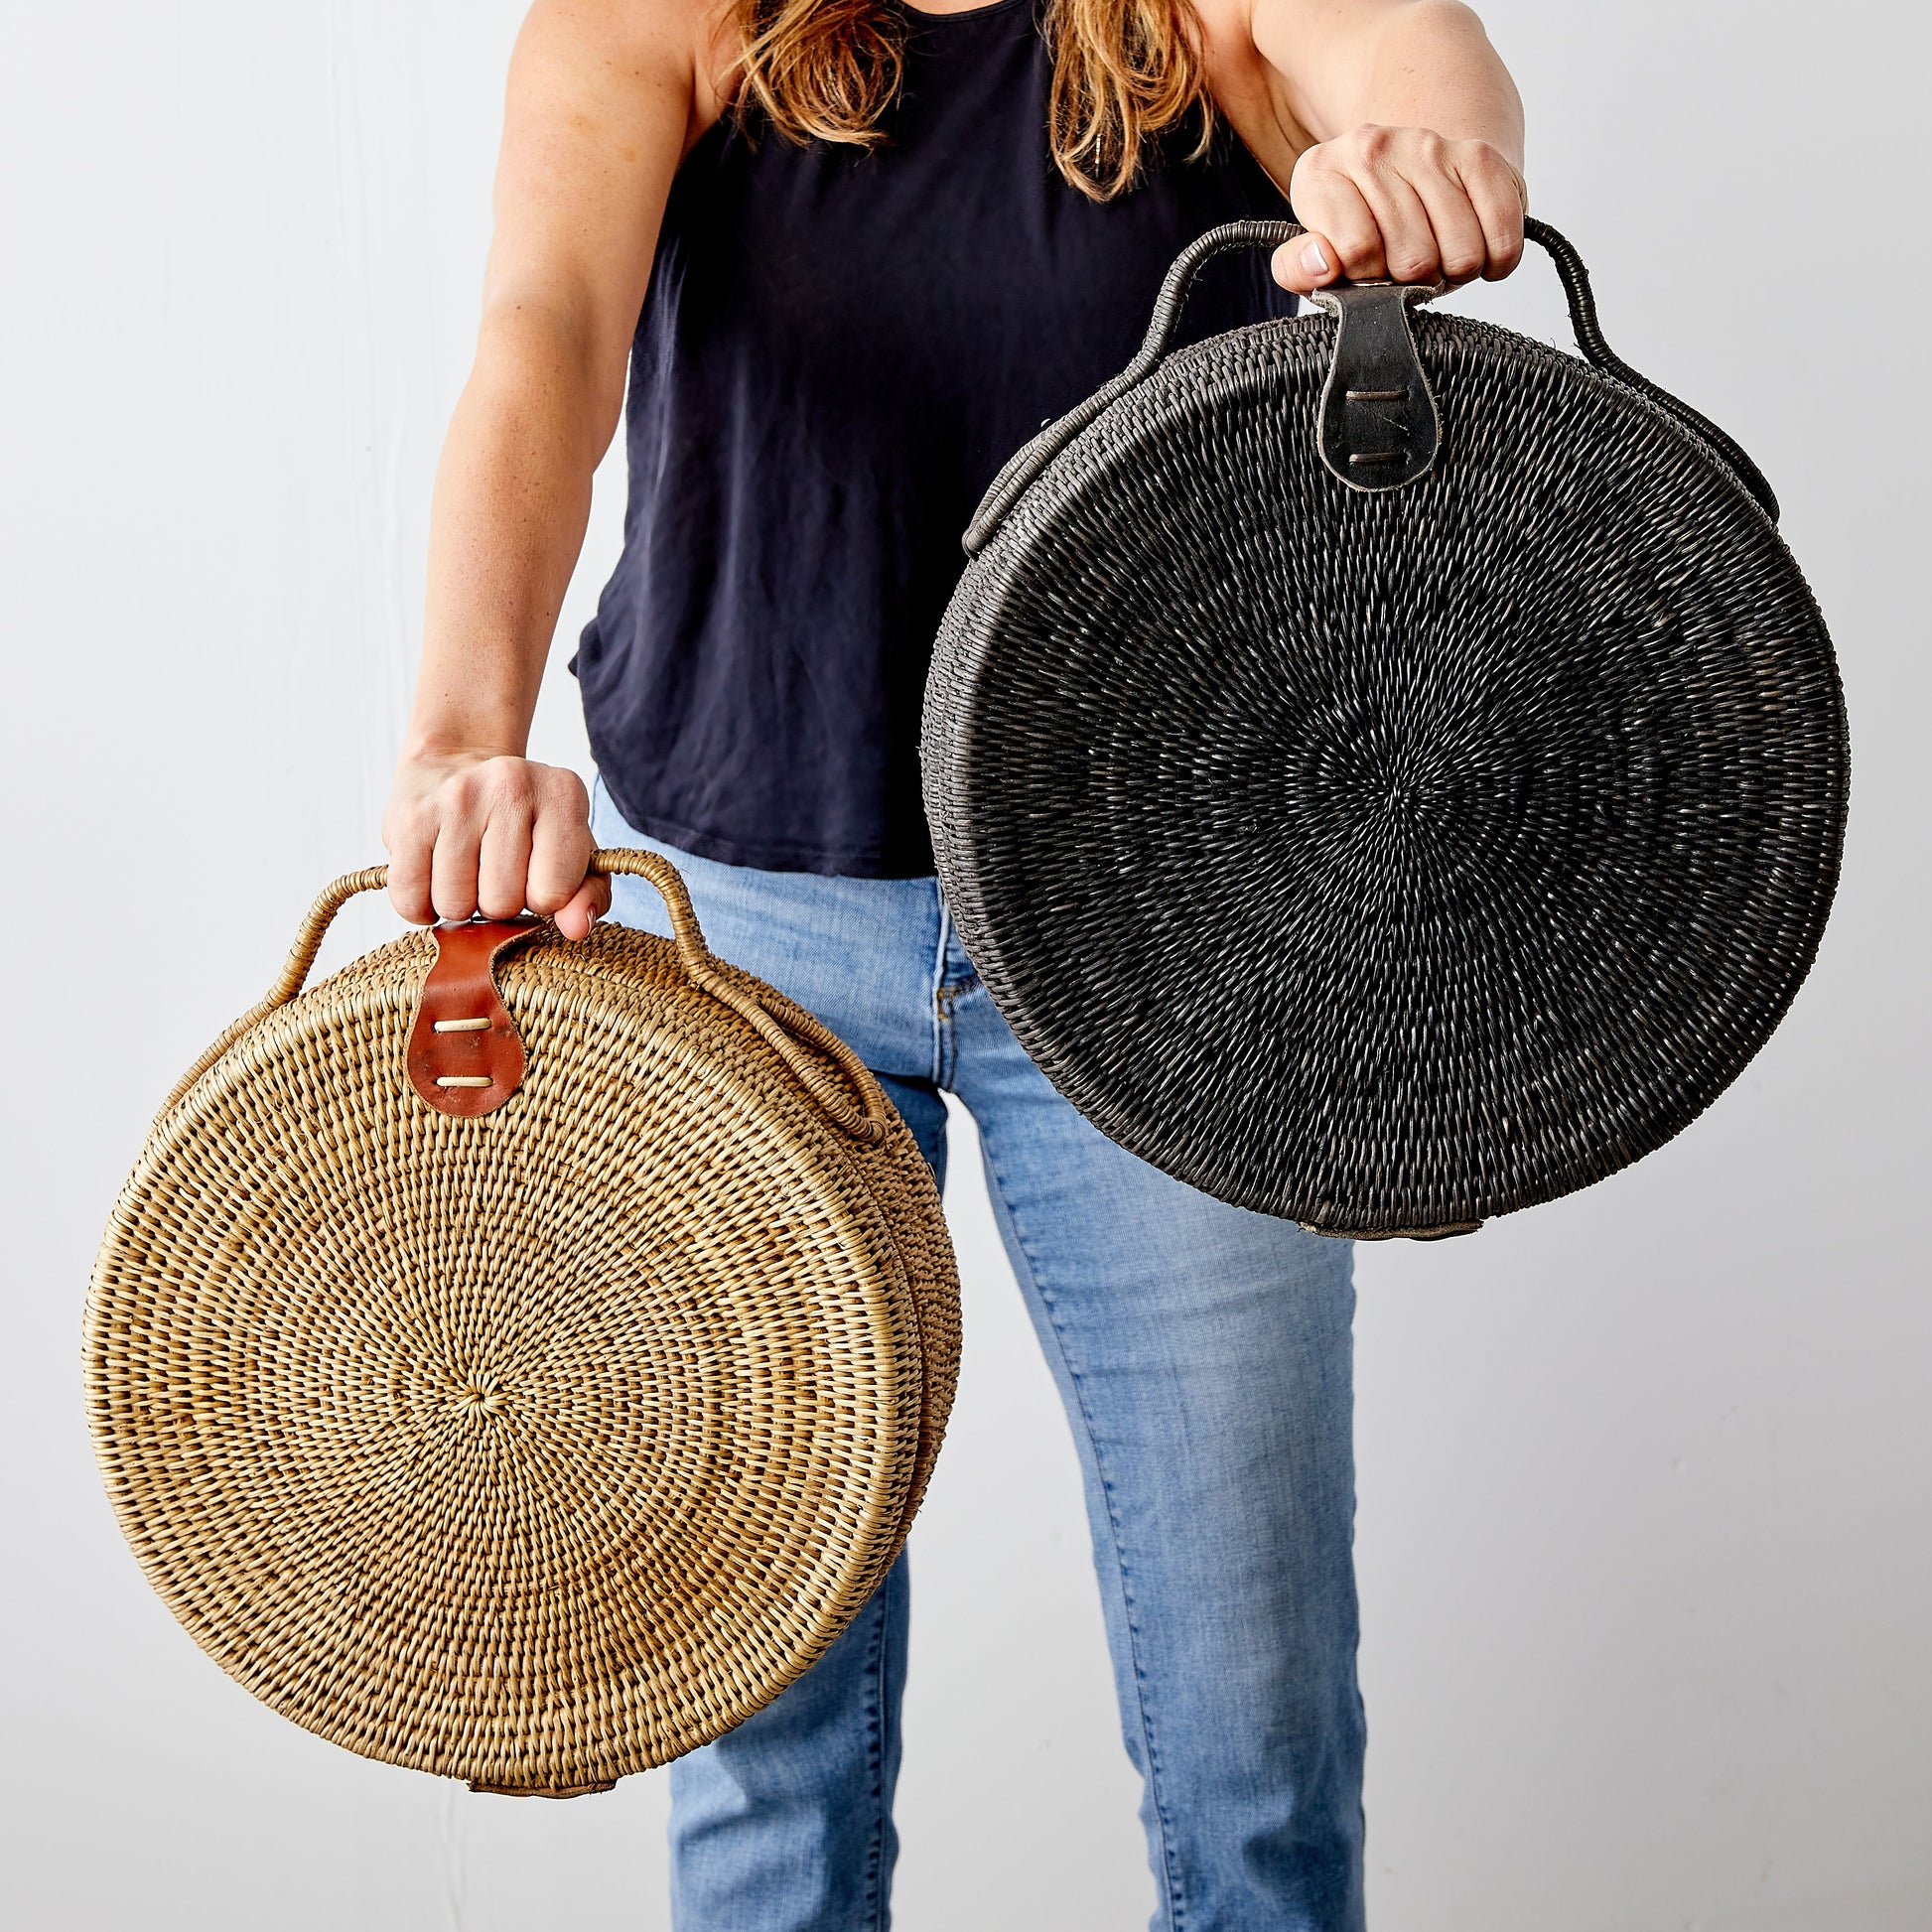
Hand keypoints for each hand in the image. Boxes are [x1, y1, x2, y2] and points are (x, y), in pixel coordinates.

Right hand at [382, 751, 610, 938]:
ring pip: (455, 906)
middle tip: (494, 874)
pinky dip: (422, 907)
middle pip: (502, 903)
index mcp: (562, 794)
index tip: (534, 878)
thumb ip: (588, 894)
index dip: (543, 900)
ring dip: (460, 906)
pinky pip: (411, 900)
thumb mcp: (572, 851)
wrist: (455, 765)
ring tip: (466, 873)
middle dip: (498, 904)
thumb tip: (576, 929)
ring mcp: (455, 799)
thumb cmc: (522, 823)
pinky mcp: (409, 818)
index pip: (555, 891)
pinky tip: (435, 879)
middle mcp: (510, 786)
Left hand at [1271, 125, 1526, 296]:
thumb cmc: (1359, 229)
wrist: (1408, 173)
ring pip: (1461, 254)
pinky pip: (1502, 236)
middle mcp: (1372, 147)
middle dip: (1414, 282)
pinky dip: (1496, 260)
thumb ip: (1299, 268)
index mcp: (1319, 172)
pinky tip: (1477, 248)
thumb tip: (1322, 265)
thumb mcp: (1314, 254)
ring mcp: (1428, 144)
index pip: (1356, 252)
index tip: (1367, 270)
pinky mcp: (1479, 153)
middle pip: (1413, 260)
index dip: (1367, 279)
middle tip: (1407, 266)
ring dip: (1455, 272)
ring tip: (1438, 255)